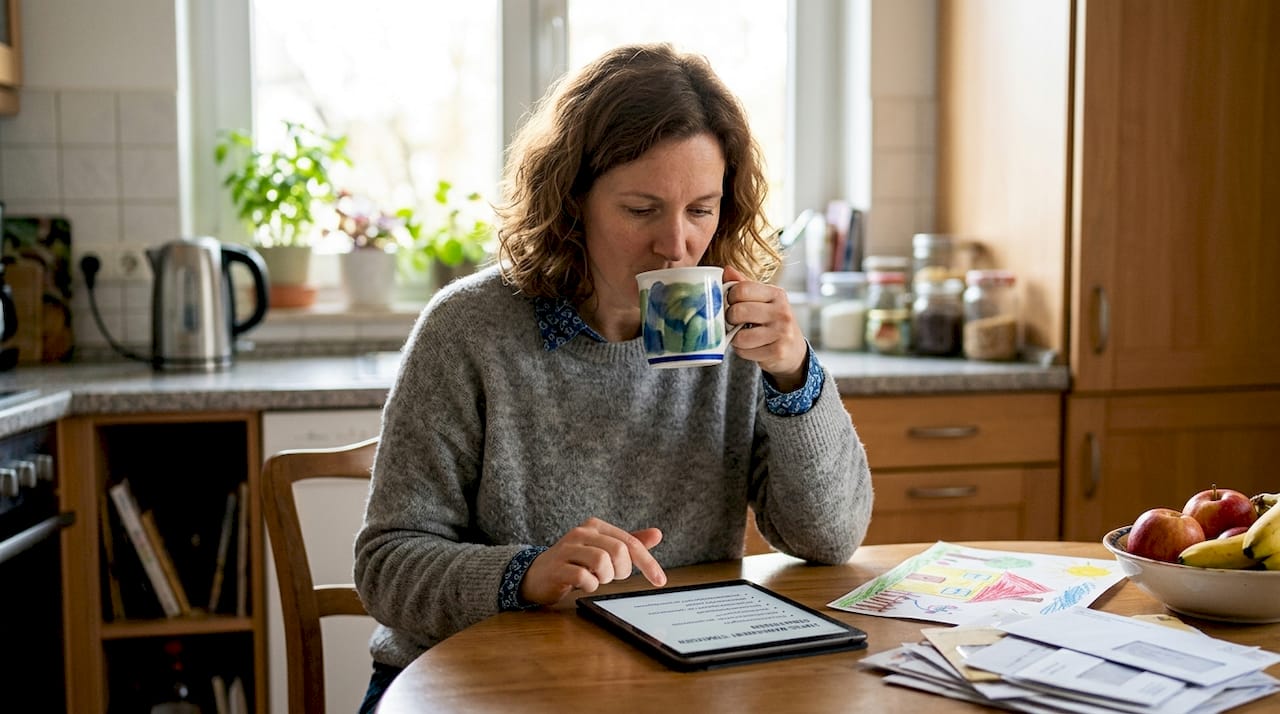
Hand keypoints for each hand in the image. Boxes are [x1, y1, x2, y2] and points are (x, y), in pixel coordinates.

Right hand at [519, 517, 666, 604]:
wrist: (537, 575)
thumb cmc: (575, 562)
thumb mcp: (603, 550)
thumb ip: (629, 543)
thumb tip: (657, 534)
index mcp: (596, 526)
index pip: (630, 542)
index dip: (648, 562)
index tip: (660, 581)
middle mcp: (581, 533)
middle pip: (618, 551)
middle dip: (622, 570)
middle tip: (612, 577)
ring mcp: (567, 549)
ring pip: (601, 561)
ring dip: (605, 578)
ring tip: (596, 579)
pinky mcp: (557, 567)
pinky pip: (584, 577)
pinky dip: (590, 586)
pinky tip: (584, 584)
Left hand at [723, 266, 808, 390]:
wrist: (793, 349)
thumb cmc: (771, 321)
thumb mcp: (761, 300)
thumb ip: (743, 285)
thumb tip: (726, 270)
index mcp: (776, 294)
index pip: (742, 289)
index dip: (729, 297)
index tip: (732, 303)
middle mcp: (782, 311)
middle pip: (738, 311)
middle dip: (729, 319)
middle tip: (734, 322)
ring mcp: (782, 332)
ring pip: (740, 336)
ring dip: (735, 338)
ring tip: (743, 335)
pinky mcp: (778, 351)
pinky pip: (745, 351)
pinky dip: (742, 351)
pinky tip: (752, 347)